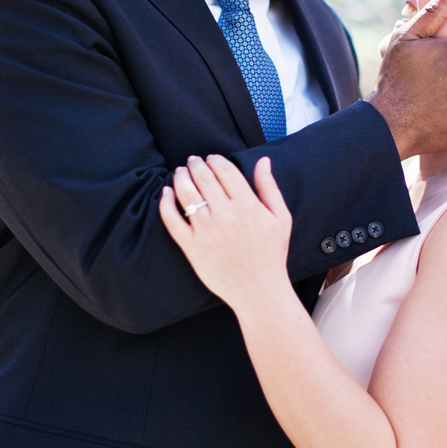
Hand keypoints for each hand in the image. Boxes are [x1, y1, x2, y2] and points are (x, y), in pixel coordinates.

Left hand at [158, 155, 293, 314]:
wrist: (259, 289)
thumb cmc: (271, 253)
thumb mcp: (280, 217)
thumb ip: (269, 187)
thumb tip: (263, 160)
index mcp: (247, 205)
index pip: (224, 170)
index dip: (214, 160)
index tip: (210, 158)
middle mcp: (225, 215)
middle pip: (203, 178)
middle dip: (195, 164)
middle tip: (192, 161)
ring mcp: (206, 230)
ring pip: (186, 193)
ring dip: (180, 177)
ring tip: (180, 172)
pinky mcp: (191, 246)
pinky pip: (172, 219)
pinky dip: (166, 203)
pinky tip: (166, 193)